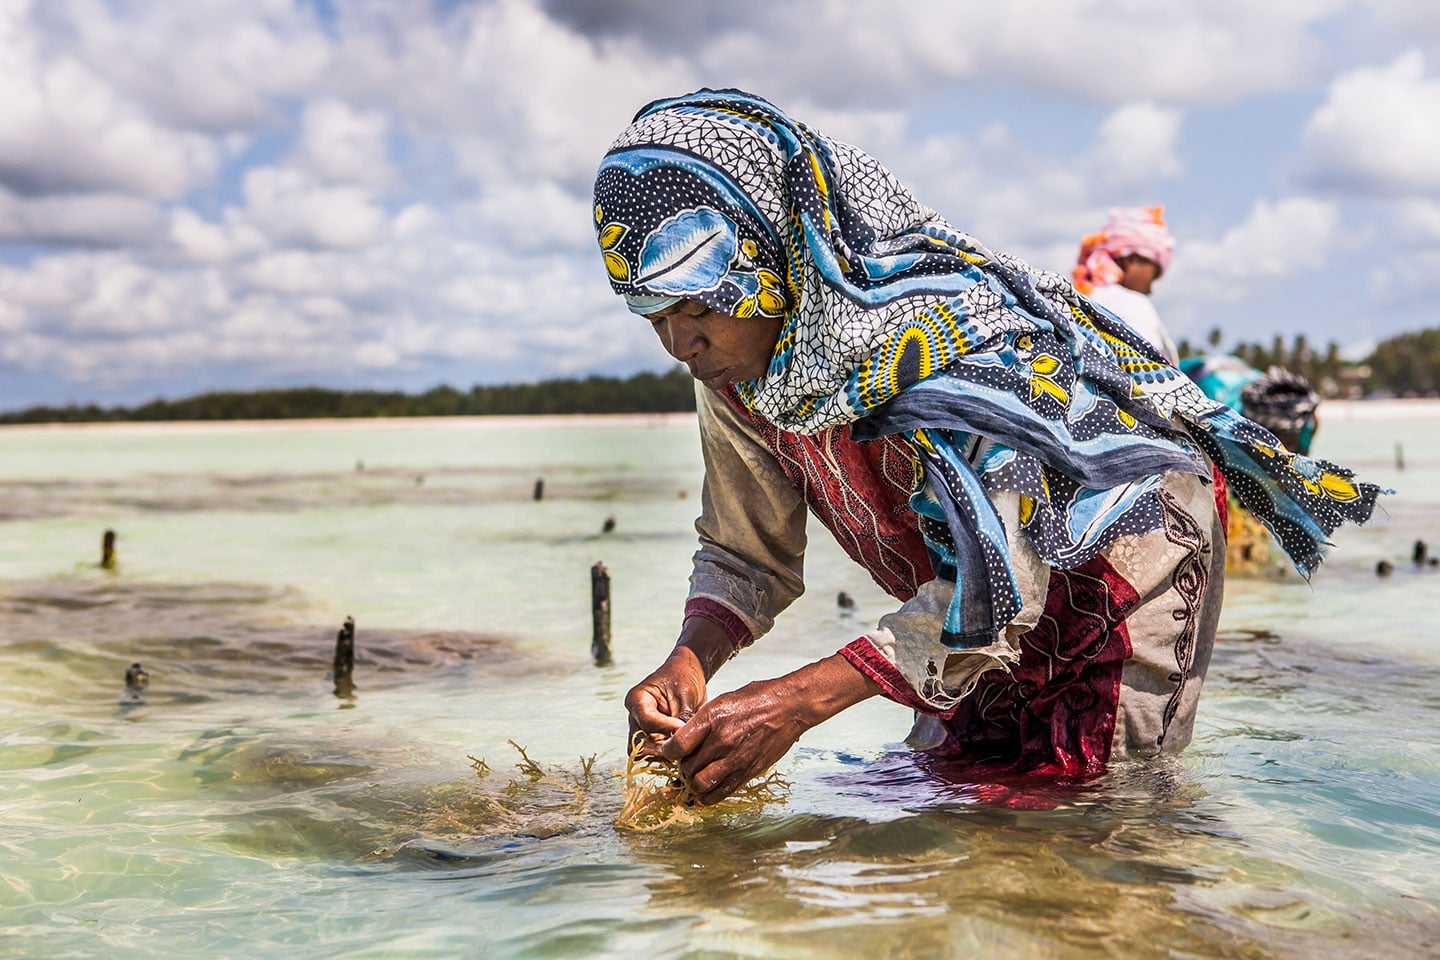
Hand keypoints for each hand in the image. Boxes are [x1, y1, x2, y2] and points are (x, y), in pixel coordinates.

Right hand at [624, 647, 707, 756]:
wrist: (687, 674)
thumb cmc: (684, 677)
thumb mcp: (686, 694)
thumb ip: (683, 717)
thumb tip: (683, 741)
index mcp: (637, 699)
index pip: (647, 721)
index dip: (666, 727)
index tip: (684, 727)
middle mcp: (635, 717)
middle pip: (639, 743)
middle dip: (661, 747)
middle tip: (684, 745)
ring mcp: (642, 729)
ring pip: (646, 752)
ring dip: (665, 753)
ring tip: (685, 747)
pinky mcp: (653, 737)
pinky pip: (655, 753)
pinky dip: (668, 754)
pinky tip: (684, 750)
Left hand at [661, 653, 881, 804]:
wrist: (788, 707)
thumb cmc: (755, 699)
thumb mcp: (722, 701)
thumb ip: (702, 721)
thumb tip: (683, 739)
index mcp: (711, 718)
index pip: (677, 745)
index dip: (669, 752)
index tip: (670, 753)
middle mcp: (721, 739)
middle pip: (687, 767)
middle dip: (682, 768)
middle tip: (686, 764)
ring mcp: (736, 757)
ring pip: (701, 783)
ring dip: (693, 784)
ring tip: (695, 778)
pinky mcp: (749, 770)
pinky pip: (722, 791)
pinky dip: (708, 798)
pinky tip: (703, 797)